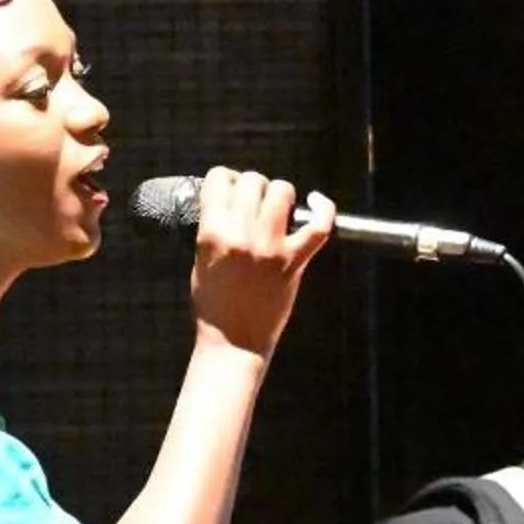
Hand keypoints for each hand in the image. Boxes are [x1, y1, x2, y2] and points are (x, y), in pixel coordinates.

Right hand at [186, 167, 333, 361]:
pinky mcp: (295, 261)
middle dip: (252, 185)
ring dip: (279, 193)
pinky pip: (320, 223)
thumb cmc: (213, 307)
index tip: (227, 188)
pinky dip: (323, 207)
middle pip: (253, 180)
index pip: (219, 180)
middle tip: (251, 201)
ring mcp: (271, 248)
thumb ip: (213, 230)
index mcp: (212, 235)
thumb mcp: (200, 262)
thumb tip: (227, 202)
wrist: (233, 343)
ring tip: (275, 207)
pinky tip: (316, 201)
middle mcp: (242, 237)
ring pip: (283, 190)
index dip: (224, 179)